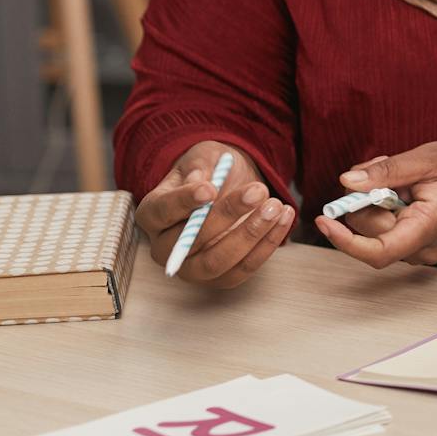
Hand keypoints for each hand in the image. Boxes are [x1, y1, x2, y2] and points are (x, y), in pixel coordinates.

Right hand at [134, 142, 291, 287]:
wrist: (229, 187)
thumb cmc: (210, 172)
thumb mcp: (203, 157)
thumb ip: (200, 166)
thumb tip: (200, 181)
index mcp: (152, 214)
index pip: (162, 211)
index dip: (184, 201)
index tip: (210, 188)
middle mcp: (165, 248)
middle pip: (190, 242)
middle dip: (227, 216)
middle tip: (258, 191)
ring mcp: (191, 268)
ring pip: (218, 261)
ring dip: (251, 234)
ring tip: (276, 205)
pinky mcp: (220, 278)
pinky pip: (245, 267)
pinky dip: (268, 244)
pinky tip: (285, 217)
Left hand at [314, 139, 436, 267]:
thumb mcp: (430, 158)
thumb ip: (388, 171)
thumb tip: (348, 182)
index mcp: (428, 227)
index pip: (378, 251)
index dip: (345, 240)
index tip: (325, 220)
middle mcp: (423, 247)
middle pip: (370, 233)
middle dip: (363, 200)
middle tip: (380, 167)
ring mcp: (420, 247)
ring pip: (376, 229)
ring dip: (374, 200)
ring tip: (398, 174)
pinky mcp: (417, 242)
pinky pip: (386, 227)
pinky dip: (383, 204)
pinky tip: (401, 186)